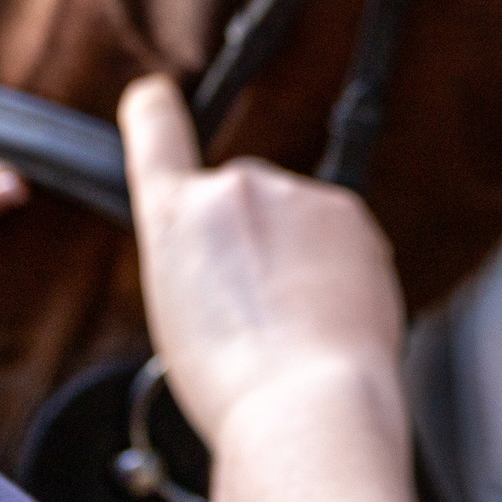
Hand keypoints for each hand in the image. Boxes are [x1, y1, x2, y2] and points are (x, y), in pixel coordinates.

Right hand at [117, 76, 405, 446]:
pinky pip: (337, 236)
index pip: (156, 131)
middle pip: (241, 196)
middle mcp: (234, 186)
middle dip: (252, 237)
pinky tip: (329, 317)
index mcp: (175, 216)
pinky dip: (337, 268)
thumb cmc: (238, 385)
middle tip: (255, 311)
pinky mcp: (349, 213)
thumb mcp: (179, 316)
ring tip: (294, 325)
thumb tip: (238, 257)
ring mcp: (297, 195)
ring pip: (295, 220)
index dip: (153, 110)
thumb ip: (200, 261)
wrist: (308, 404)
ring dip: (297, 256)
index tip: (155, 96)